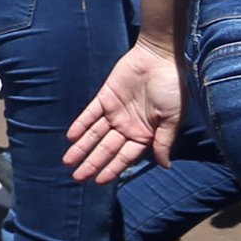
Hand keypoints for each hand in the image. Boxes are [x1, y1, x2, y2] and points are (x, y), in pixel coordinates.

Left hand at [64, 39, 181, 183]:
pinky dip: (80, 125)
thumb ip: (163, 142)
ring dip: (81, 148)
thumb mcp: (172, 119)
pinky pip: (90, 114)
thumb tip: (166, 166)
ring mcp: (115, 112)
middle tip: (77, 178)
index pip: (124, 157)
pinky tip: (71, 138)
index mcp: (145, 134)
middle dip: (92, 164)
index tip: (99, 182)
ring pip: (94, 134)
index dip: (112, 169)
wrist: (161, 58)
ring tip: (68, 162)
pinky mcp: (105, 97)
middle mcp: (128, 126)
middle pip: (106, 149)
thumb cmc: (172, 88)